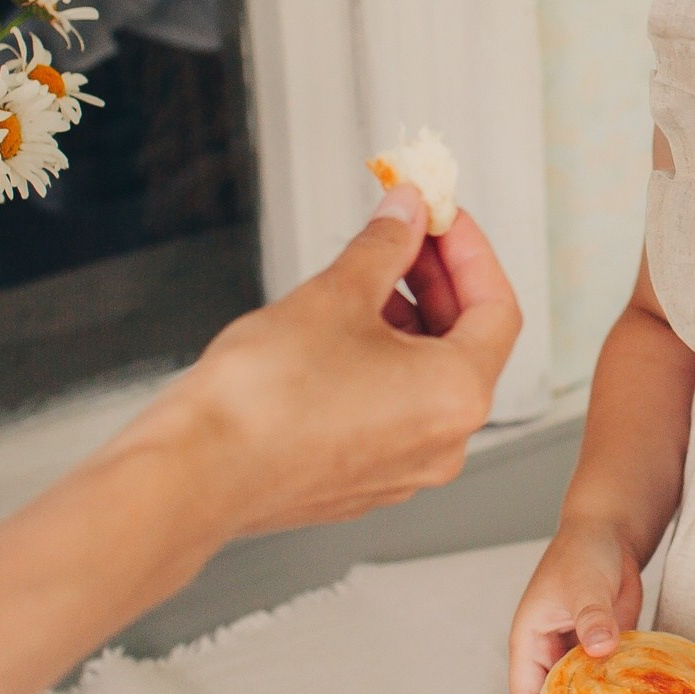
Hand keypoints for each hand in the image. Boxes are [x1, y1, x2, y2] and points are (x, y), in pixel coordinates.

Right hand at [121, 183, 520, 543]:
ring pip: (428, 379)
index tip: (443, 218)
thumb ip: (386, 245)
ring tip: (366, 279)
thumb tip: (407, 213)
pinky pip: (395, 411)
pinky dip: (384, 365)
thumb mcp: (336, 294)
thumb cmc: (263, 400)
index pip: (498, 308)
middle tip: (406, 235)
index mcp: (457, 395)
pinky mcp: (364, 479)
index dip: (471, 252)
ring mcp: (405, 468)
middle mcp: (444, 442)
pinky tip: (343, 333)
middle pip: (468, 344)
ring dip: (409, 322)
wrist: (197, 473)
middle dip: (438, 282)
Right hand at [507, 521, 643, 693]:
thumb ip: (592, 617)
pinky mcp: (603, 648)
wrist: (610, 533)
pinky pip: (607, 678)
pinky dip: (619, 691)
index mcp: (530, 640)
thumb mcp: (584, 586)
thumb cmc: (583, 552)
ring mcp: (577, 652)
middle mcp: (550, 652)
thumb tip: (600, 648)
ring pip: (582, 692)